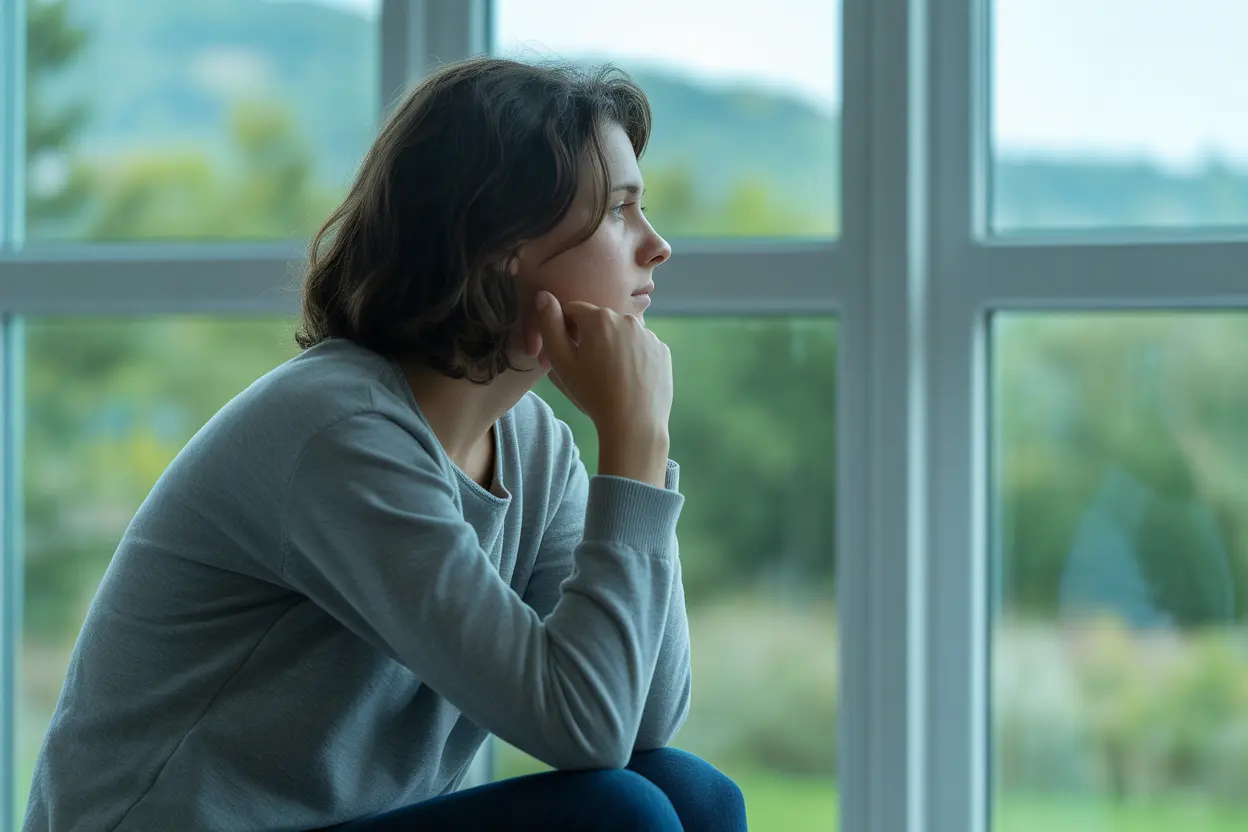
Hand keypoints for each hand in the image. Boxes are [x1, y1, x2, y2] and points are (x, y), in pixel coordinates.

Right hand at [535, 291, 672, 484]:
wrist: (634, 424)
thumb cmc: (593, 394)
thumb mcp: (562, 363)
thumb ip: (549, 326)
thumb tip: (544, 296)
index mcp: (599, 318)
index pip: (573, 310)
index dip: (566, 329)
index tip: (570, 353)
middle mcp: (627, 318)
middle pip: (600, 320)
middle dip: (592, 336)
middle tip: (590, 368)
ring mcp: (649, 334)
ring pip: (623, 333)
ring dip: (614, 345)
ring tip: (612, 375)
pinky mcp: (662, 350)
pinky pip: (642, 346)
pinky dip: (634, 356)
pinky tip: (630, 379)